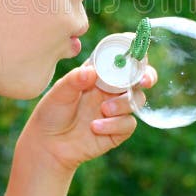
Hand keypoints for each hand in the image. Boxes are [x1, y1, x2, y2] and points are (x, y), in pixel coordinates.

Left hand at [17, 63, 157, 174]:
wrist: (48, 145)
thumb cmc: (52, 112)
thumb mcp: (58, 93)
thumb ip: (74, 80)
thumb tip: (91, 71)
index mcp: (99, 73)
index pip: (120, 58)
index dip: (133, 52)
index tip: (138, 51)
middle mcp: (111, 89)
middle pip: (139, 77)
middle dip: (147, 75)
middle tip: (143, 80)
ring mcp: (116, 109)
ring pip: (137, 99)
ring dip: (124, 103)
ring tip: (104, 109)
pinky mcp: (117, 130)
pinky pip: (128, 124)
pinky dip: (115, 124)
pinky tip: (95, 127)